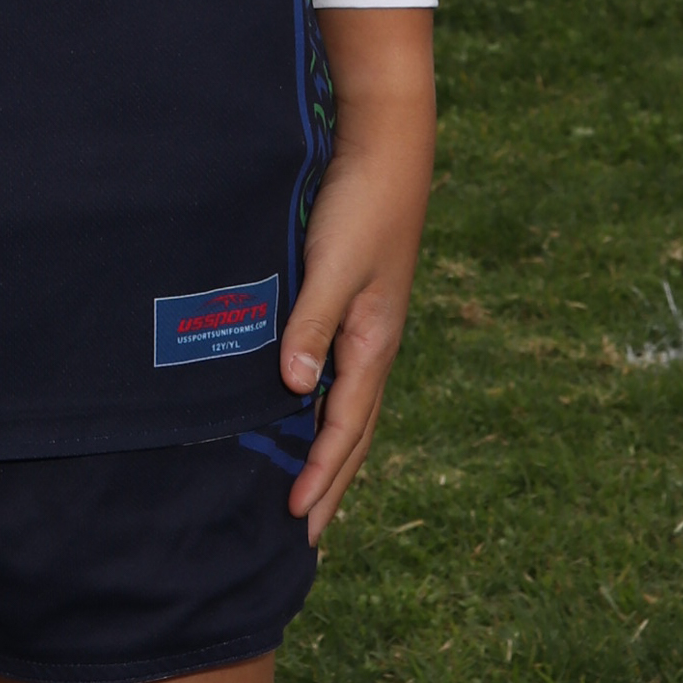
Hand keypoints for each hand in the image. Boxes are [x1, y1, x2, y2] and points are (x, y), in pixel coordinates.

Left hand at [278, 9, 434, 544]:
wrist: (388, 149)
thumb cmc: (358, 205)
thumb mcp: (332, 264)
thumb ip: (310, 323)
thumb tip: (294, 390)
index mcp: (373, 344)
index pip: (344, 428)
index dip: (320, 474)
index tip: (295, 517)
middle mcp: (374, 344)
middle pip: (354, 432)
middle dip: (332, 482)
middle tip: (308, 533)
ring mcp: (369, 327)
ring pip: (351, 407)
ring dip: (333, 452)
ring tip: (312, 489)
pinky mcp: (358, 305)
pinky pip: (344, 376)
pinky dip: (329, 409)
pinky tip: (311, 410)